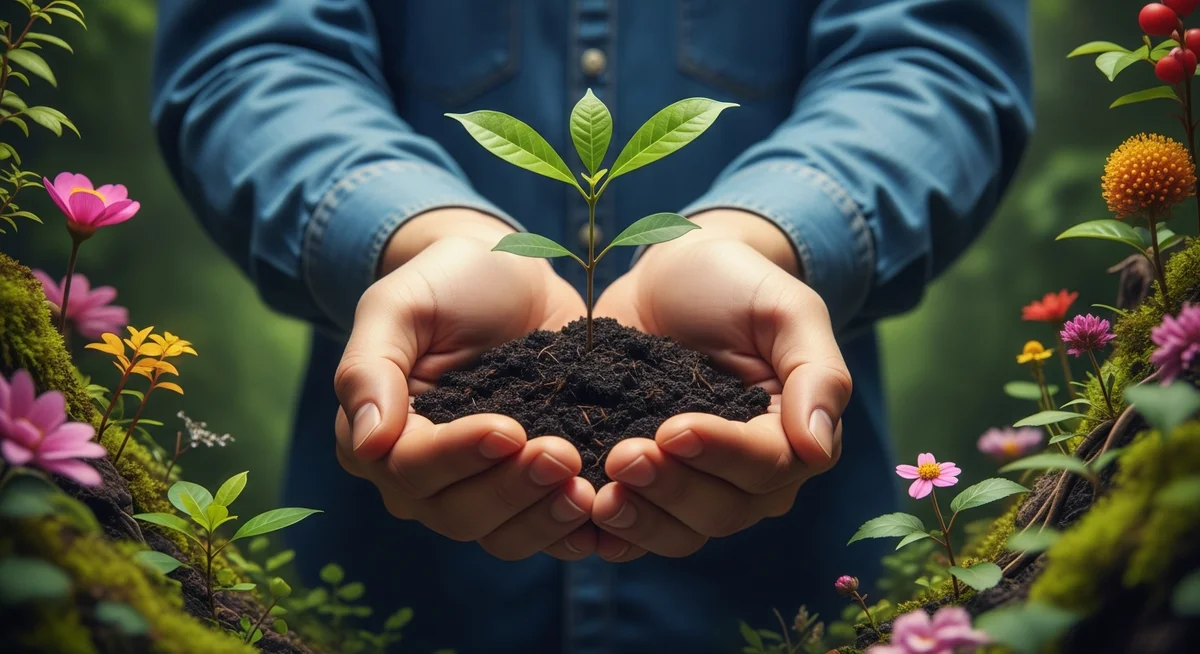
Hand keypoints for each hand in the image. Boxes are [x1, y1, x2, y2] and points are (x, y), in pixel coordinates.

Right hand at [334, 209, 595, 560]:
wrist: (510, 274)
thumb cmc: (446, 283)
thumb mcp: (397, 307)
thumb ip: (369, 369)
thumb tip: (368, 442)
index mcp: (380, 441)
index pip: (413, 469)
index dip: (460, 457)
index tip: (508, 430)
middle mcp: (424, 481)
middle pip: (459, 514)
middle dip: (512, 490)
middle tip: (562, 455)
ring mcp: (480, 489)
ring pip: (503, 535)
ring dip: (545, 518)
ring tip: (586, 490)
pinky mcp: (530, 489)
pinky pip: (547, 531)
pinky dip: (574, 532)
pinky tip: (604, 513)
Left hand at [590, 210, 851, 560]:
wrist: (670, 275)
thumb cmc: (736, 284)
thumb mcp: (786, 310)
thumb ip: (817, 373)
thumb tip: (817, 445)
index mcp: (791, 436)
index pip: (766, 466)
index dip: (721, 455)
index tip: (673, 430)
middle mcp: (750, 476)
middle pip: (722, 510)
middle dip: (672, 488)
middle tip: (622, 456)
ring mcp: (697, 485)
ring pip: (681, 532)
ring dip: (641, 519)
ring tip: (600, 494)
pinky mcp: (648, 487)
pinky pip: (637, 531)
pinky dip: (613, 534)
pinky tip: (585, 522)